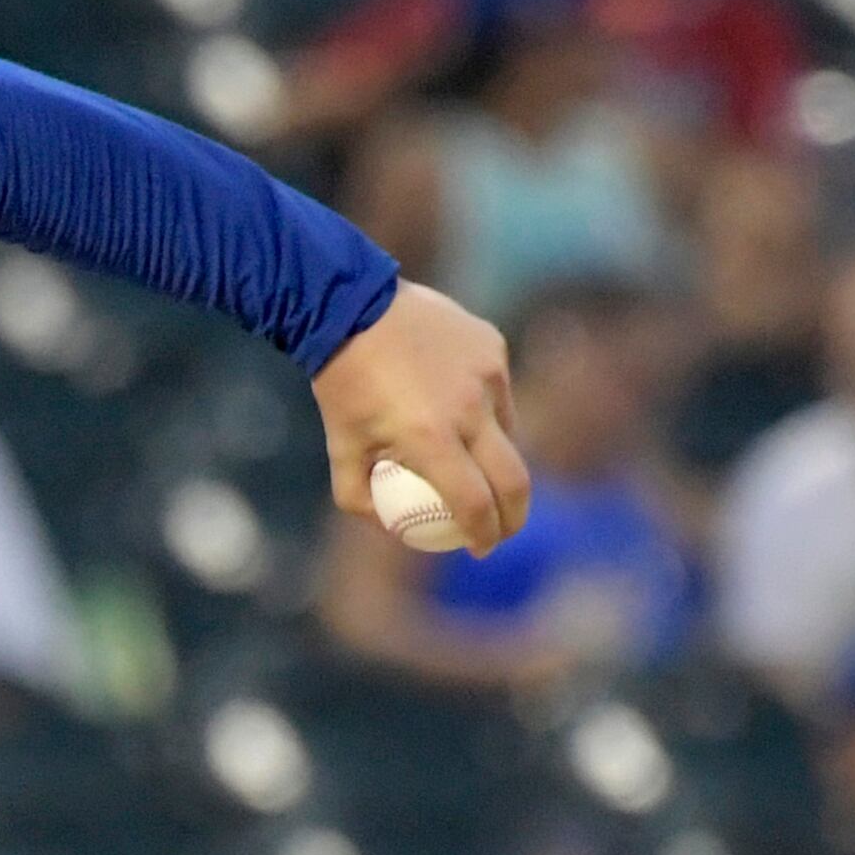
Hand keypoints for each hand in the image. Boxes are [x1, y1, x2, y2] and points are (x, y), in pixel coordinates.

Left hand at [311, 280, 529, 554]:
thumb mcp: (339, 447)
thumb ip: (359, 496)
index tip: (481, 548)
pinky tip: (456, 405)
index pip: (474, 502)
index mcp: (430, 437)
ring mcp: (487, 375)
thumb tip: (394, 528)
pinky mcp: (494, 349)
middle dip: (515, 514)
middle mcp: (469, 408)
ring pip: (508, 433)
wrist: (352, 305)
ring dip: (496, 458)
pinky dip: (484, 411)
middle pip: (513, 478)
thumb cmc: (342, 383)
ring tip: (467, 462)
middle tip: (503, 528)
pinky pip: (499, 394)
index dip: (484, 533)